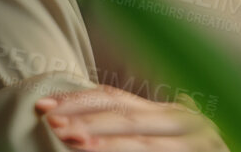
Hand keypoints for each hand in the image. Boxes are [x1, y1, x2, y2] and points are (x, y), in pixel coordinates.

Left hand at [34, 84, 225, 149]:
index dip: (77, 100)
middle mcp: (185, 121)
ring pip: (140, 139)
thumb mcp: (158, 141)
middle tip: (50, 121)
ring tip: (70, 140)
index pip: (115, 98)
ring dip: (102, 140)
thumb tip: (75, 127)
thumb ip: (133, 132)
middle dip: (83, 117)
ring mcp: (197, 142)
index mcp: (168, 113)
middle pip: (124, 114)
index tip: (42, 106)